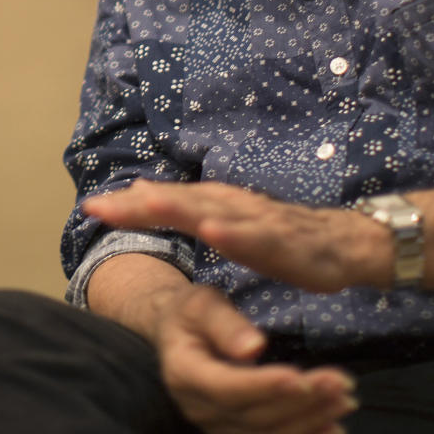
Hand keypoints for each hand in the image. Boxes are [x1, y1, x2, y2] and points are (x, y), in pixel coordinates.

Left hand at [84, 180, 389, 291]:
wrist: (344, 244)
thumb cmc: (283, 236)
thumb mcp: (229, 222)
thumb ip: (188, 207)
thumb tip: (142, 190)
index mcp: (220, 203)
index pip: (169, 200)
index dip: (130, 204)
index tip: (89, 208)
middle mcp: (235, 205)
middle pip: (181, 201)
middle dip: (140, 204)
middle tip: (99, 206)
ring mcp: (259, 221)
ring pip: (214, 212)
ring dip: (180, 207)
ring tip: (145, 205)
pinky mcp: (284, 241)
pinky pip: (256, 237)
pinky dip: (234, 232)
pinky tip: (213, 230)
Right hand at [154, 282, 357, 433]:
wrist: (177, 332)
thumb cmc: (191, 311)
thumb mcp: (202, 304)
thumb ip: (226, 324)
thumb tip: (254, 347)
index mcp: (186, 374)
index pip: (228, 388)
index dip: (264, 386)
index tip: (300, 377)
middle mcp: (201, 409)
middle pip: (255, 414)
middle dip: (302, 401)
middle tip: (341, 383)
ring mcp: (219, 425)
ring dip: (310, 420)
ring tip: (345, 400)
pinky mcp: (236, 431)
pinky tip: (333, 428)